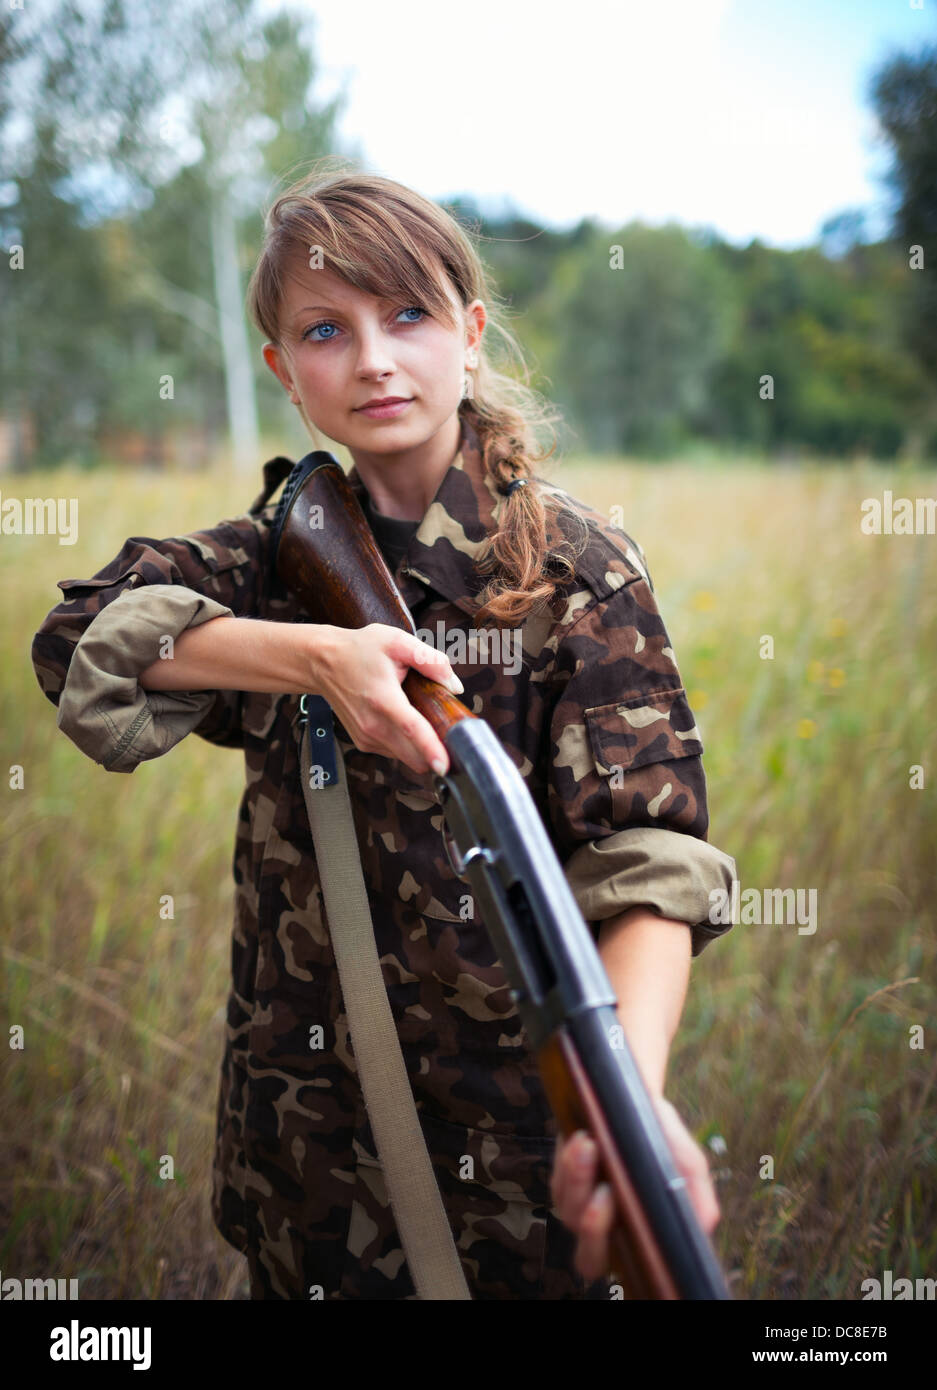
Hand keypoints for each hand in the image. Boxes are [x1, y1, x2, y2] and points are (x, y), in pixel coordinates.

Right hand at [312, 622, 463, 775]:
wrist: (323, 663)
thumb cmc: (360, 650)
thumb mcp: (397, 642)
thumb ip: (430, 661)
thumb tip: (454, 685)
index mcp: (383, 699)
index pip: (411, 729)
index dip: (431, 749)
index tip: (445, 766)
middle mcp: (372, 724)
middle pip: (414, 756)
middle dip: (437, 749)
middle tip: (446, 727)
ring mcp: (366, 737)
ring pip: (408, 757)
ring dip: (421, 746)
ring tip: (419, 715)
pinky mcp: (364, 743)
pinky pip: (396, 752)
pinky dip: (407, 743)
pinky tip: (402, 719)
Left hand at [549, 1098, 720, 1283]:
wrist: (637, 1100)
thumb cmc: (663, 1139)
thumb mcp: (688, 1162)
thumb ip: (697, 1194)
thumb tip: (703, 1227)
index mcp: (635, 1237)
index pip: (619, 1266)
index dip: (617, 1252)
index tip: (629, 1218)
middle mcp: (605, 1231)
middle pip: (588, 1258)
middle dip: (594, 1228)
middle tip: (607, 1193)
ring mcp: (580, 1206)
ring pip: (570, 1213)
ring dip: (579, 1182)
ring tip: (591, 1146)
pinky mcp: (562, 1180)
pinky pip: (558, 1182)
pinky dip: (568, 1163)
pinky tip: (583, 1139)